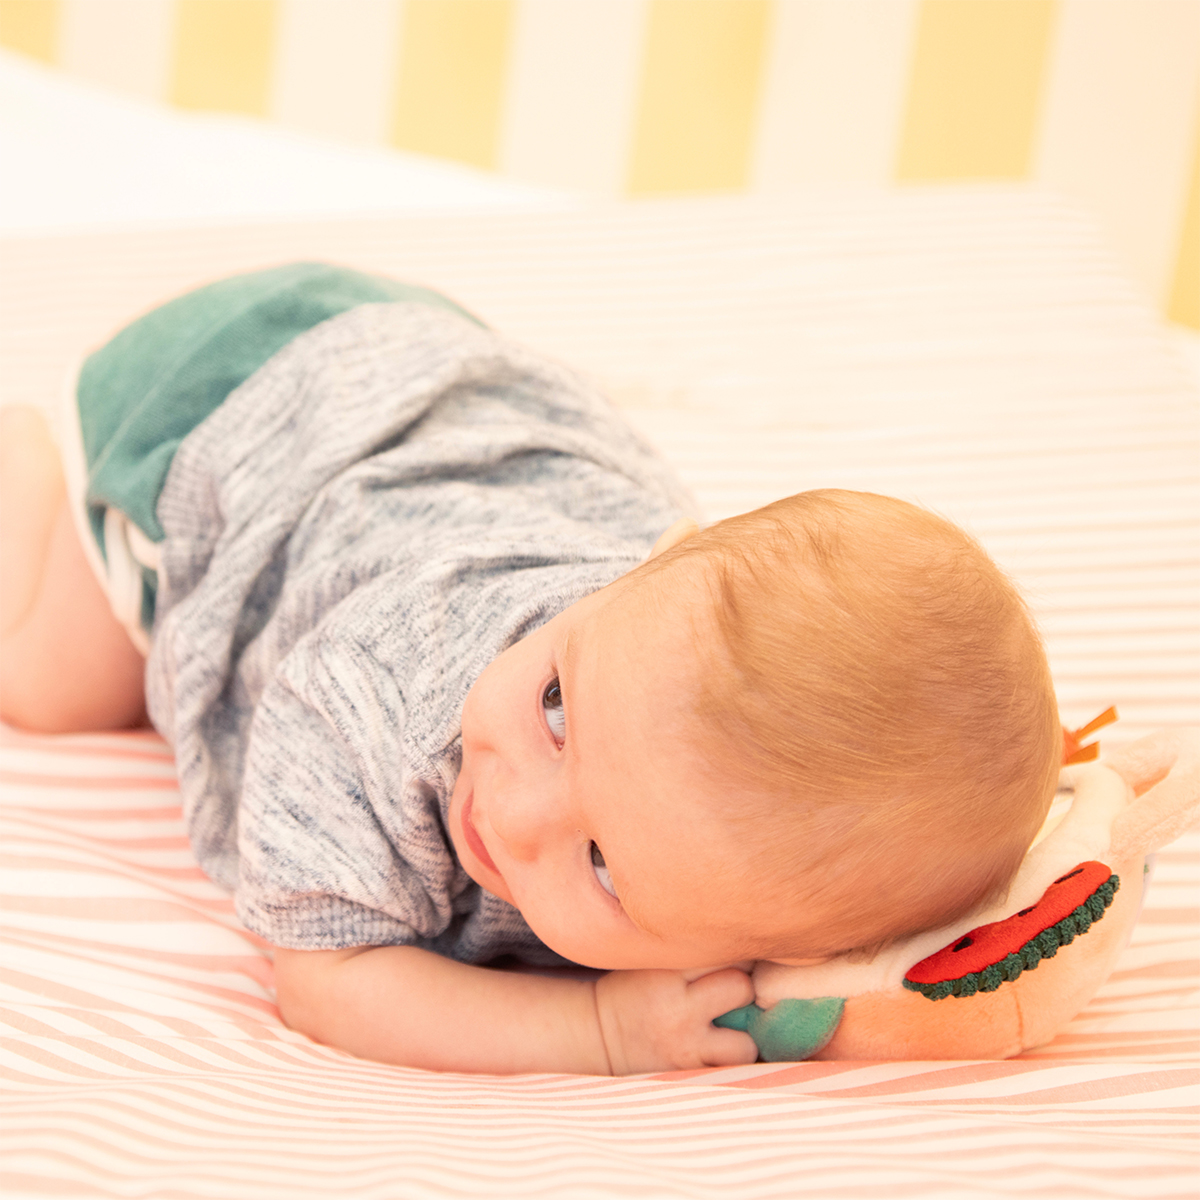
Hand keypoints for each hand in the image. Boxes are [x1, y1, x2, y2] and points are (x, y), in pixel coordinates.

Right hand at [593, 967, 757, 1074]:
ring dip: (746, 1035)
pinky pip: (732, 1070)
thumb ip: (694, 953)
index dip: (738, 952)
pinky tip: (722, 1047)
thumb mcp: (655, 961)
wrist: (598, 1037)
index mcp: (667, 971)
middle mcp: (678, 1009)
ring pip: (746, 1042)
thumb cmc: (634, 989)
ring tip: (732, 1027)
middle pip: (742, 988)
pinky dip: (733, 1059)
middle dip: (745, 987)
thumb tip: (751, 948)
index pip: (724, 951)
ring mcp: (686, 1046)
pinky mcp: (689, 1074)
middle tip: (735, 989)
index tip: (734, 956)